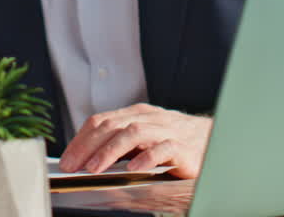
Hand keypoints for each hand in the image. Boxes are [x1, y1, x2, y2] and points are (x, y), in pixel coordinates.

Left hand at [58, 103, 211, 178]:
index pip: (101, 120)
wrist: (217, 140)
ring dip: (110, 151)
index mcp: (136, 114)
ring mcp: (167, 130)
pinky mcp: (184, 147)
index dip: (81, 139)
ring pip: (133, 133)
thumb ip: (120, 145)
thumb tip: (87, 160)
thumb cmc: (175, 142)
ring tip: (95, 168)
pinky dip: (146, 157)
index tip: (67, 159)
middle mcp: (149, 118)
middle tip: (73, 166)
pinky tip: (133, 169)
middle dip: (88, 146)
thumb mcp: (144, 139)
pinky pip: (163, 149)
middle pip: (112, 126)